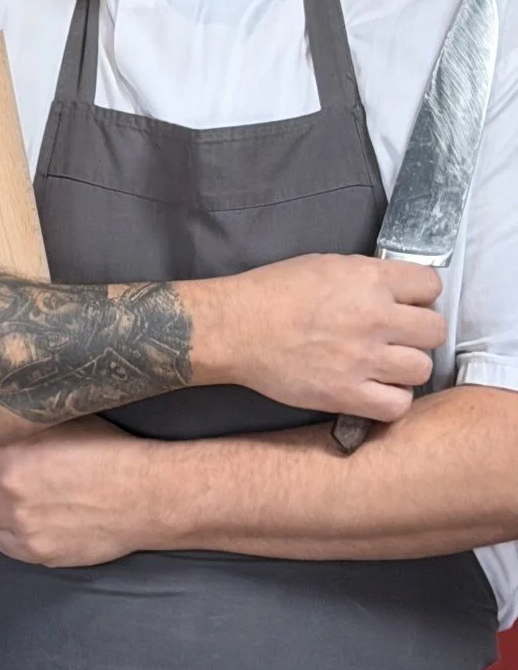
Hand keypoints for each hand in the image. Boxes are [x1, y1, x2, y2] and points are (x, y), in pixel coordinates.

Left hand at [0, 421, 166, 567]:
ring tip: (37, 499)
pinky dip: (16, 535)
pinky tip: (39, 522)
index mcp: (10, 452)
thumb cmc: (111, 452)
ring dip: (7, 506)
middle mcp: (9, 488)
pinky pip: (5, 543)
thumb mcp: (60, 421)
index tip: (0, 450)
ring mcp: (21, 523)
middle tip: (26, 474)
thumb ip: (20, 426)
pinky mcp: (37, 551)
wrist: (146, 494)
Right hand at [186, 254, 444, 425]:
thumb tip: (395, 290)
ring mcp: (363, 359)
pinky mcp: (347, 394)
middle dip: (418, 332)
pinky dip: (391, 399)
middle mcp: (374, 318)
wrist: (234, 328)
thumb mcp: (324, 264)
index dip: (418, 294)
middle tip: (397, 336)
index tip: (404, 302)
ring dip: (406, 367)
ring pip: (422, 369)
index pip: (430, 285)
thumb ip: (366, 276)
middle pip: (434, 330)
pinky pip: (398, 405)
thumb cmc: (272, 291)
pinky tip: (374, 388)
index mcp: (368, 279)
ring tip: (384, 365)